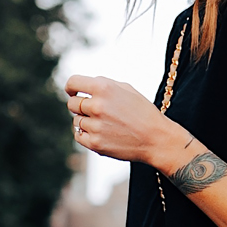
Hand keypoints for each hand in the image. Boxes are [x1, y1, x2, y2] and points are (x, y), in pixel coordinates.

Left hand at [65, 74, 193, 172]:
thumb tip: (80, 87)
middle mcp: (97, 105)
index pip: (72, 83)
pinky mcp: (95, 143)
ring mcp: (95, 126)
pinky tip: (100, 133)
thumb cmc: (142, 112)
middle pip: (72, 104)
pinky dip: (85, 135)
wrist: (156, 138)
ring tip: (105, 124)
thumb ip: (102, 85)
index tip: (73, 92)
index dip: (71, 88)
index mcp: (103, 87)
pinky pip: (78, 136)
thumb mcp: (125, 89)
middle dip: (79, 106)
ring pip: (76, 121)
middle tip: (94, 111)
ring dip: (86, 122)